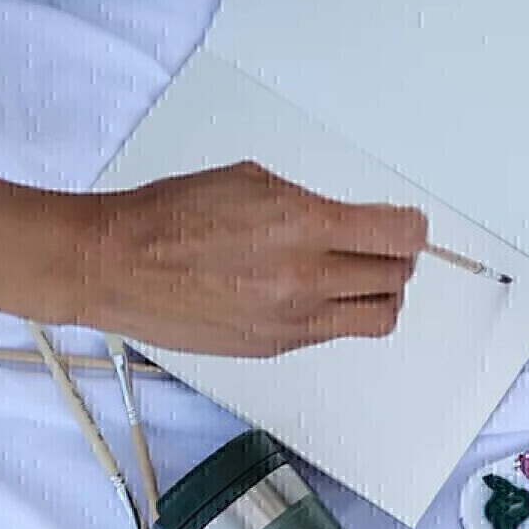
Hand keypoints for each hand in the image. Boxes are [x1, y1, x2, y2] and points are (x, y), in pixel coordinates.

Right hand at [87, 161, 425, 355]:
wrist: (117, 266)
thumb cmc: (168, 218)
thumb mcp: (252, 182)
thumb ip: (309, 203)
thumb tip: (346, 219)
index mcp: (302, 226)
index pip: (398, 235)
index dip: (411, 227)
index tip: (407, 223)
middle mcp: (304, 279)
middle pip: (396, 278)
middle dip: (397, 258)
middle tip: (383, 245)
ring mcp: (292, 320)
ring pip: (378, 317)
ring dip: (379, 293)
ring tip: (360, 277)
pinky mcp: (275, 346)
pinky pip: (334, 334)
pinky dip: (338, 313)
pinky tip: (316, 295)